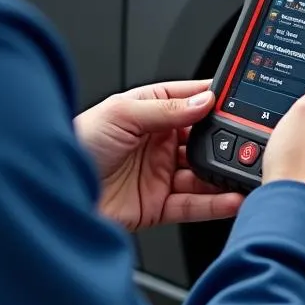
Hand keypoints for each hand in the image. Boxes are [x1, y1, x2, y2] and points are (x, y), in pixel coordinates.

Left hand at [74, 80, 243, 231]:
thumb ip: (165, 109)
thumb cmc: (76, 143)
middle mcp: (157, 142)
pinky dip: (216, 203)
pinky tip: (232, 198)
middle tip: (251, 141)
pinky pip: (194, 204)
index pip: (189, 100)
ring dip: (225, 173)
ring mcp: (159, 174)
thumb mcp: (121, 114)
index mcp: (148, 111)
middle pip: (202, 138)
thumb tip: (203, 101)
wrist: (53, 191)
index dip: (214, 99)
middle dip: (226, 139)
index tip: (240, 100)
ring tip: (246, 171)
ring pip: (203, 172)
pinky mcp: (158, 205)